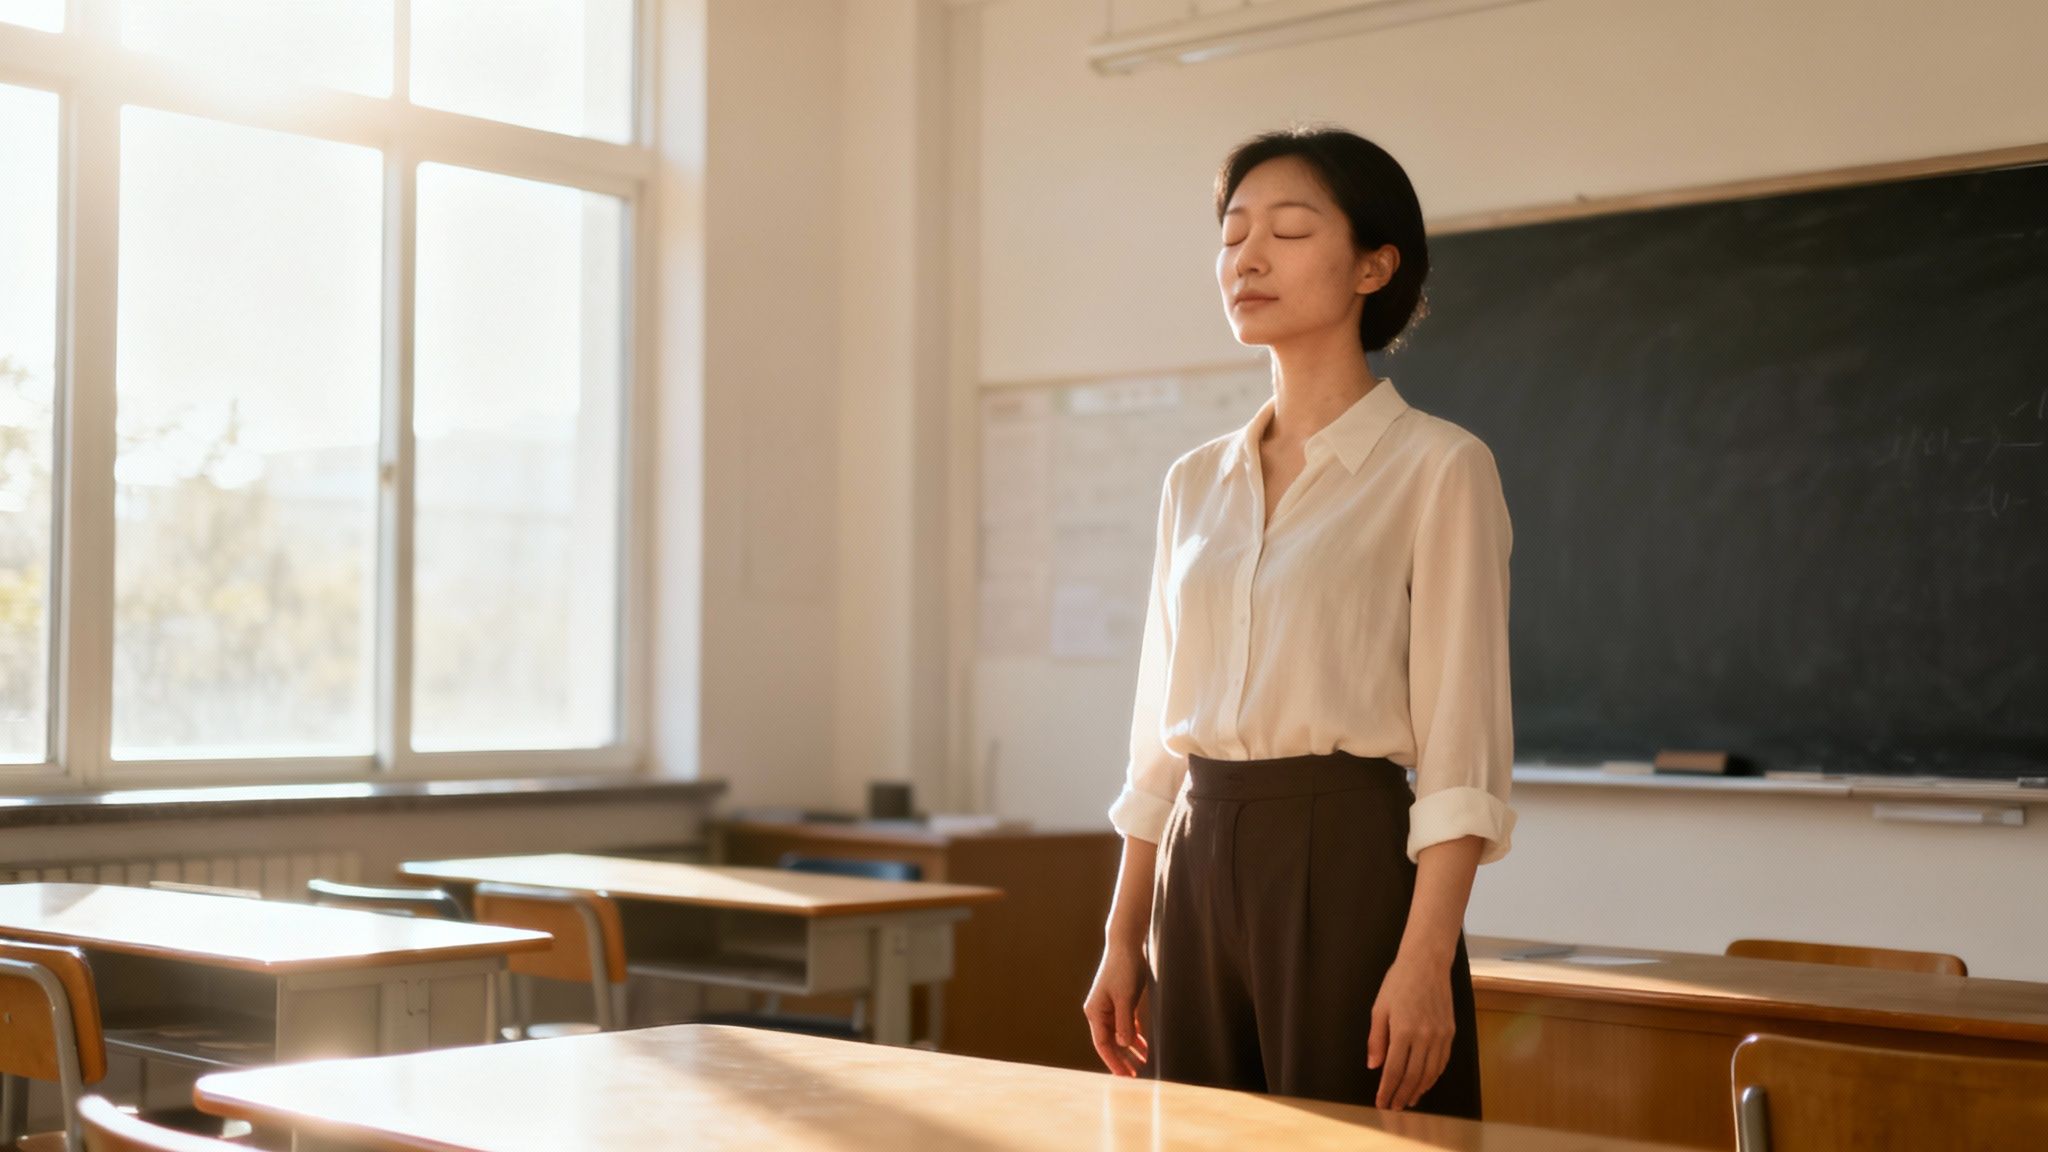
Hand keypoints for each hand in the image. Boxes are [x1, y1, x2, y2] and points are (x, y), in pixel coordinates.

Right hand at [1083, 940, 1150, 1075]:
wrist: (1126, 944)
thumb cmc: (1124, 969)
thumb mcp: (1126, 998)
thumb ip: (1125, 1023)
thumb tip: (1124, 1045)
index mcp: (1096, 1012)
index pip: (1103, 1043)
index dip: (1114, 1061)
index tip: (1126, 1076)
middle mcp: (1099, 1012)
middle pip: (1110, 1042)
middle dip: (1122, 1059)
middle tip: (1136, 1076)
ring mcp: (1109, 1007)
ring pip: (1119, 1035)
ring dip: (1130, 1050)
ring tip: (1143, 1065)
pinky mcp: (1120, 1002)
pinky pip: (1126, 1025)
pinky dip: (1134, 1036)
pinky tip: (1144, 1047)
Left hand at [1367, 951, 1455, 1109]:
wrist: (1427, 963)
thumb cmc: (1399, 982)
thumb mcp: (1379, 1008)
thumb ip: (1376, 1039)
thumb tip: (1374, 1066)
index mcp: (1403, 1030)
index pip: (1393, 1070)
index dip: (1387, 1090)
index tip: (1381, 1102)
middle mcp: (1424, 1036)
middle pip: (1413, 1076)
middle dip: (1402, 1095)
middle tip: (1394, 1107)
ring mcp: (1440, 1035)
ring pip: (1430, 1072)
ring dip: (1419, 1090)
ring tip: (1409, 1100)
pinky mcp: (1450, 1032)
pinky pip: (1442, 1061)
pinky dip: (1433, 1076)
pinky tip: (1425, 1083)